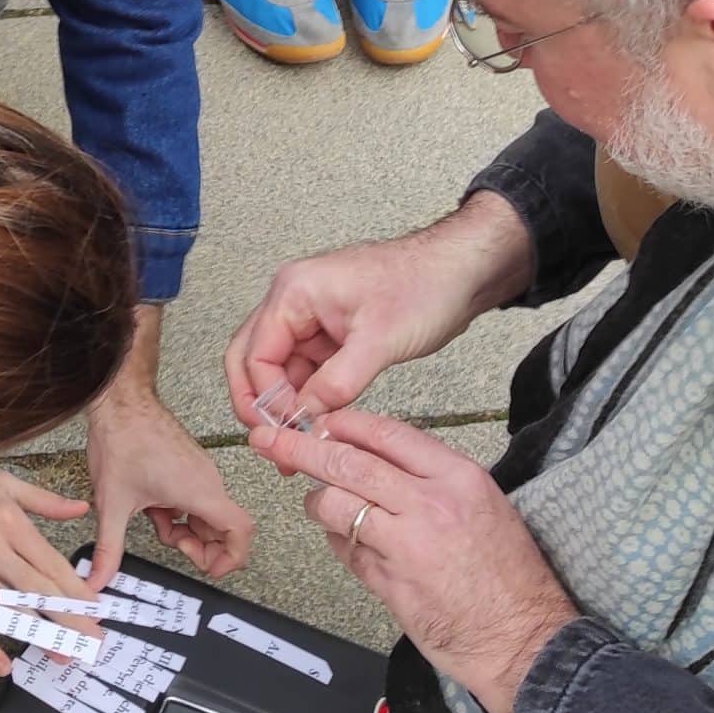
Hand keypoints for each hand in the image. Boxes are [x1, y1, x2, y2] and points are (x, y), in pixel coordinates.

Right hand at [0, 473, 95, 672]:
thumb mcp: (1, 484)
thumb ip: (44, 500)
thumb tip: (80, 508)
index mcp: (9, 524)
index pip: (51, 564)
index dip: (76, 589)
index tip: (95, 608)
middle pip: (38, 590)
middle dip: (68, 618)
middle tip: (91, 640)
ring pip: (10, 609)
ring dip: (37, 634)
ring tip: (61, 654)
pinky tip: (4, 666)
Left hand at [88, 313, 255, 579]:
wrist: (121, 400)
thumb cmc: (123, 440)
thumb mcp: (111, 504)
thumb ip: (108, 549)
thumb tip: (97, 580)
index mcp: (198, 491)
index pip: (240, 530)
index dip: (231, 557)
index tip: (209, 569)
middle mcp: (207, 480)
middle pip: (224, 527)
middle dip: (202, 547)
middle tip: (175, 547)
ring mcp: (200, 471)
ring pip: (209, 513)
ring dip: (188, 530)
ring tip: (159, 526)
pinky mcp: (190, 465)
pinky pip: (197, 498)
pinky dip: (181, 513)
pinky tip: (154, 509)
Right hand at [223, 193, 534, 425]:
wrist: (461, 270)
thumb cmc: (424, 286)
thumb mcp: (379, 340)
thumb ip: (338, 382)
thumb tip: (305, 417)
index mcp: (294, 292)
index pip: (255, 353)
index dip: (265, 398)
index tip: (286, 431)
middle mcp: (293, 300)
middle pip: (252, 357)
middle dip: (258, 401)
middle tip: (273, 442)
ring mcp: (311, 316)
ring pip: (278, 366)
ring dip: (283, 402)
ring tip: (295, 442)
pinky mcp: (331, 330)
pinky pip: (306, 366)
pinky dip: (306, 394)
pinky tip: (315, 421)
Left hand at [253, 409, 577, 712]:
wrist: (523, 637)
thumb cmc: (510, 575)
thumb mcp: (485, 505)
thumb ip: (433, 480)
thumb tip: (379, 460)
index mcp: (457, 478)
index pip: (388, 434)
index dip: (346, 424)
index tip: (323, 422)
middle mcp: (429, 506)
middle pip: (350, 463)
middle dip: (302, 449)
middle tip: (272, 441)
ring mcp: (405, 547)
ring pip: (337, 506)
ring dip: (318, 502)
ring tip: (319, 505)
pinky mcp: (388, 585)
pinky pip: (346, 551)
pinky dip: (337, 542)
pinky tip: (344, 542)